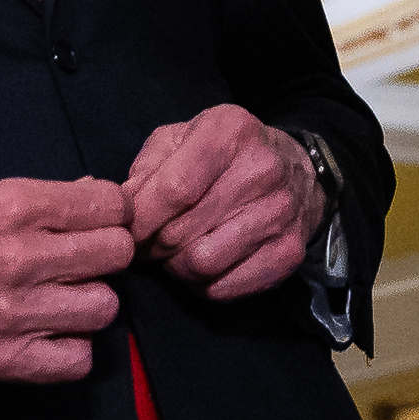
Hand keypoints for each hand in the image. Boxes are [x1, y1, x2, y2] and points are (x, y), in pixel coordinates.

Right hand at [0, 174, 133, 380]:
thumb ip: (29, 193)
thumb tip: (87, 196)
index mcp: (8, 207)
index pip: (107, 206)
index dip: (109, 208)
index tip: (97, 215)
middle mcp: (18, 260)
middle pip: (114, 254)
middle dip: (106, 248)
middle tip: (83, 253)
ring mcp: (12, 316)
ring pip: (103, 308)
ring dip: (89, 298)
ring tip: (64, 294)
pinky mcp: (1, 362)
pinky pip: (76, 361)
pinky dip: (70, 347)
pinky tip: (49, 331)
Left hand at [124, 103, 324, 301]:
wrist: (296, 169)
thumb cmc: (224, 154)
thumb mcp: (182, 139)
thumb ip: (148, 167)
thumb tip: (122, 207)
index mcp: (229, 132)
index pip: (174, 190)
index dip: (141, 219)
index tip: (127, 229)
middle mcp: (260, 170)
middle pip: (181, 232)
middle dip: (152, 245)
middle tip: (148, 243)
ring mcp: (279, 214)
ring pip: (201, 264)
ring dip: (176, 267)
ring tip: (175, 252)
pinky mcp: (288, 252)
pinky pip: (225, 287)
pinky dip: (204, 285)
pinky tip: (204, 264)